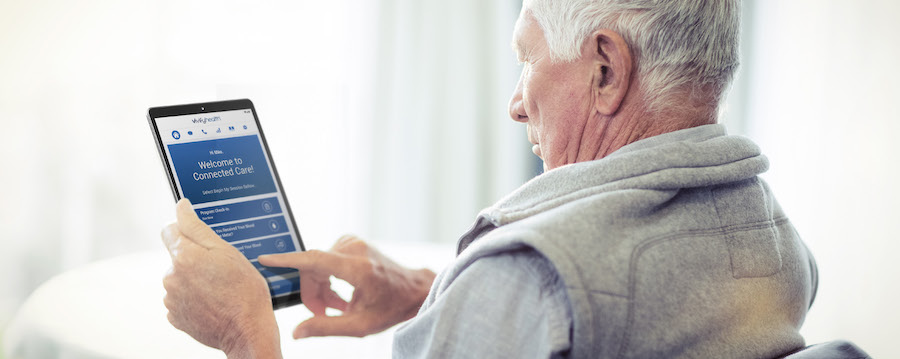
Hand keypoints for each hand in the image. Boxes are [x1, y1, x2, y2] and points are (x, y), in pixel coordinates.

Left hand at [162, 199, 281, 358]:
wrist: (247, 330)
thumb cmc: (244, 291)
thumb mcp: (227, 251)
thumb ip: (197, 227)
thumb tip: (181, 208)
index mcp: (184, 256)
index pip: (170, 229)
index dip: (186, 228)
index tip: (199, 235)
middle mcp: (172, 277)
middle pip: (178, 256)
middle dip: (196, 258)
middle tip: (221, 268)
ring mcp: (172, 299)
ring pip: (181, 278)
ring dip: (195, 279)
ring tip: (220, 288)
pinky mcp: (176, 317)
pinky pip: (182, 299)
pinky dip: (194, 298)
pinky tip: (213, 301)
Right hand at [258, 235, 435, 338]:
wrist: (413, 290)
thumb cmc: (391, 307)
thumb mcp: (360, 326)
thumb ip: (326, 327)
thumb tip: (297, 332)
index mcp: (358, 268)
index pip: (315, 259)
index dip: (287, 260)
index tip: (266, 258)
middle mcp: (355, 249)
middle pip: (312, 267)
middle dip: (312, 293)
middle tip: (323, 314)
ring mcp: (354, 242)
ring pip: (317, 264)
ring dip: (320, 287)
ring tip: (337, 306)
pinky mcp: (352, 242)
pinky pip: (326, 258)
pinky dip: (327, 277)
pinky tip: (340, 294)